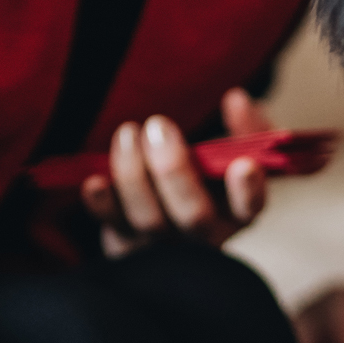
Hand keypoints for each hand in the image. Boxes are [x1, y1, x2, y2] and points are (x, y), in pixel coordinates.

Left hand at [80, 88, 270, 256]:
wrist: (169, 209)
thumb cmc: (209, 175)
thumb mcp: (236, 150)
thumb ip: (246, 126)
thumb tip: (236, 99)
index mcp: (236, 212)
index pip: (249, 208)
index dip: (247, 192)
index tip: (243, 164)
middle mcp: (203, 235)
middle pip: (193, 217)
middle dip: (173, 170)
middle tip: (158, 125)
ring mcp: (164, 243)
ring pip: (149, 221)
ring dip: (135, 175)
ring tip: (128, 132)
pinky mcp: (127, 242)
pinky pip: (112, 225)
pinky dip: (103, 204)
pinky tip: (95, 180)